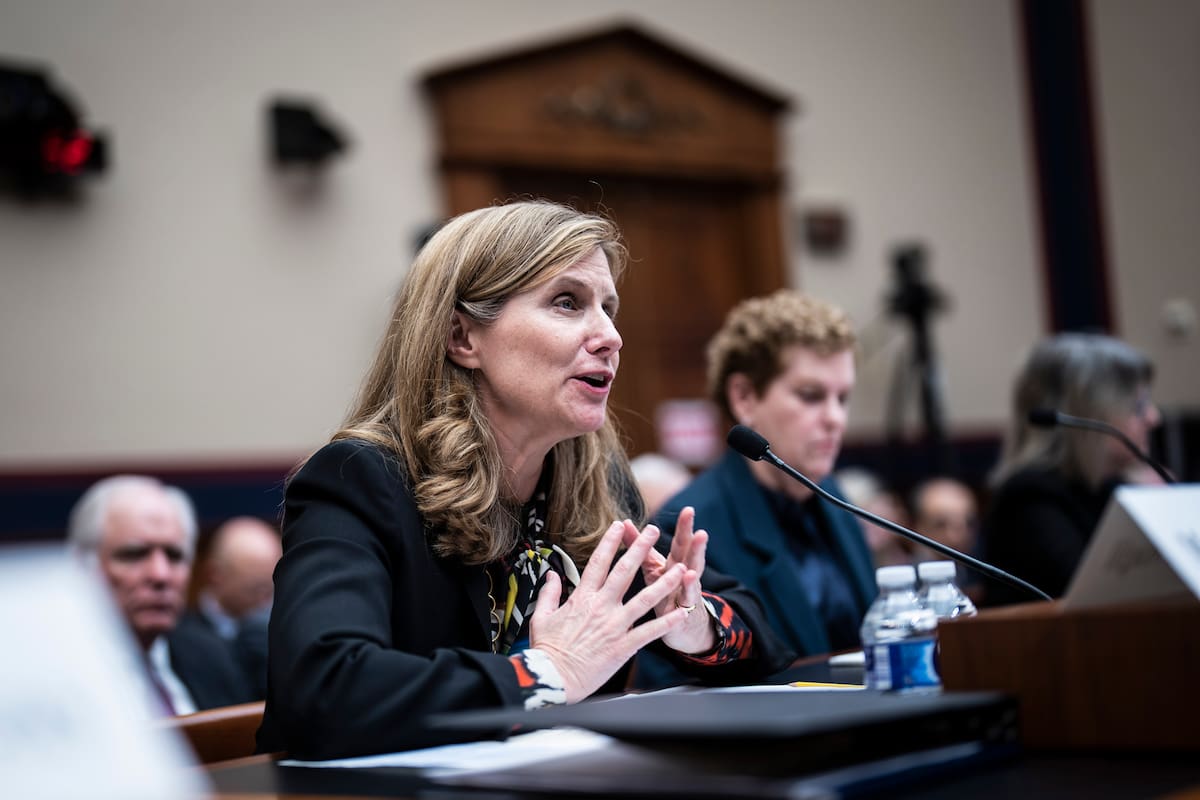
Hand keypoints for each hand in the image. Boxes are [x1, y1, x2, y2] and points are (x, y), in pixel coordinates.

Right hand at [529, 521, 689, 702]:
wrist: (553, 678)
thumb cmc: (547, 649)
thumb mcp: (542, 616)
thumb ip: (549, 592)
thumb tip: (551, 574)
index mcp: (582, 597)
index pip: (598, 562)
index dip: (610, 542)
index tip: (619, 525)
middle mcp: (601, 607)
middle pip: (625, 571)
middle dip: (641, 548)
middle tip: (654, 531)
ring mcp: (614, 626)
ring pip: (645, 599)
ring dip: (664, 582)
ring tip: (680, 568)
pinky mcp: (624, 646)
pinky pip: (650, 631)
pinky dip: (667, 621)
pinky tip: (681, 611)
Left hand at [620, 507, 715, 654]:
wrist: (682, 629)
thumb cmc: (664, 594)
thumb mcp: (653, 569)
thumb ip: (640, 546)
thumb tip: (624, 523)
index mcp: (674, 565)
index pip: (681, 544)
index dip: (684, 528)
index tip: (688, 509)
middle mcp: (684, 576)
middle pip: (689, 556)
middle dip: (694, 541)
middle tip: (698, 527)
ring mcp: (686, 595)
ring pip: (692, 578)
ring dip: (695, 564)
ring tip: (698, 552)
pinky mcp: (682, 615)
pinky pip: (685, 604)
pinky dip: (687, 591)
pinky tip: (688, 579)